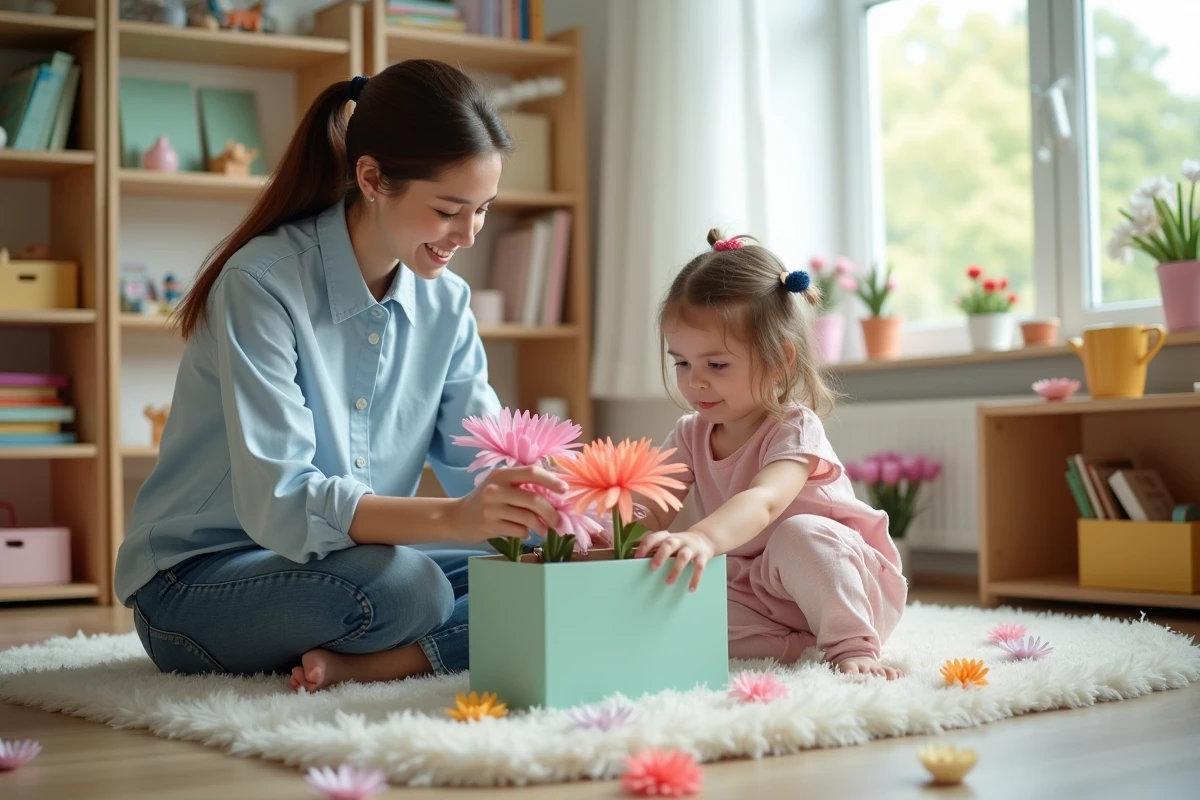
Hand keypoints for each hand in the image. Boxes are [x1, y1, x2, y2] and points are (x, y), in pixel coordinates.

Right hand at [448, 466, 565, 542]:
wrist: (456, 517)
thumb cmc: (484, 500)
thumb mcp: (499, 485)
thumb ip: (522, 485)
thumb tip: (555, 494)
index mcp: (502, 474)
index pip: (532, 472)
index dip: (551, 480)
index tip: (565, 490)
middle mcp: (495, 488)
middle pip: (533, 498)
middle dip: (551, 512)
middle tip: (558, 521)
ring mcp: (491, 507)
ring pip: (528, 517)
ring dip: (541, 526)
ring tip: (544, 530)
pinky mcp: (489, 525)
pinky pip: (518, 530)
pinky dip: (526, 533)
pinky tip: (525, 533)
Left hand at [634, 530, 715, 590]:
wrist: (704, 539)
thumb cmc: (679, 545)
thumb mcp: (668, 544)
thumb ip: (655, 551)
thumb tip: (635, 564)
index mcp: (667, 537)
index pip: (654, 538)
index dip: (645, 546)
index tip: (636, 557)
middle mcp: (679, 540)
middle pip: (669, 544)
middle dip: (660, 555)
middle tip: (653, 568)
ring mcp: (691, 548)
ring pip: (683, 556)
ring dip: (676, 569)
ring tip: (669, 582)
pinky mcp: (702, 556)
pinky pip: (699, 567)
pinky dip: (695, 578)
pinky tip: (690, 589)